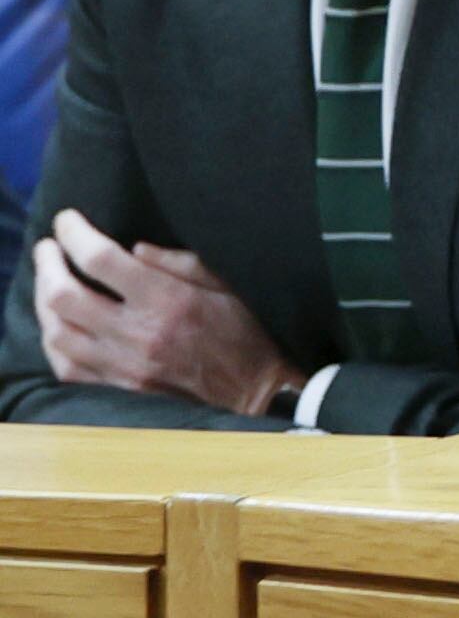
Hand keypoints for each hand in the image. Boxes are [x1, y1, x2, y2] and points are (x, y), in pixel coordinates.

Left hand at [32, 209, 304, 417]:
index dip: (75, 234)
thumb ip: (180, 263)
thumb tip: (134, 249)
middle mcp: (139, 334)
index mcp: (169, 301)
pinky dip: (54, 341)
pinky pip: (66, 367)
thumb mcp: (228, 286)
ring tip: (49, 283)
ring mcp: (124, 368)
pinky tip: (58, 324)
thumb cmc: (247, 335)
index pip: (101, 259)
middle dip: (48, 265)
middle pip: (65, 296)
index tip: (67, 221)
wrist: (256, 396)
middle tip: (48, 248)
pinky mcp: (120, 391)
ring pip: (57, 333)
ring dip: (45, 303)